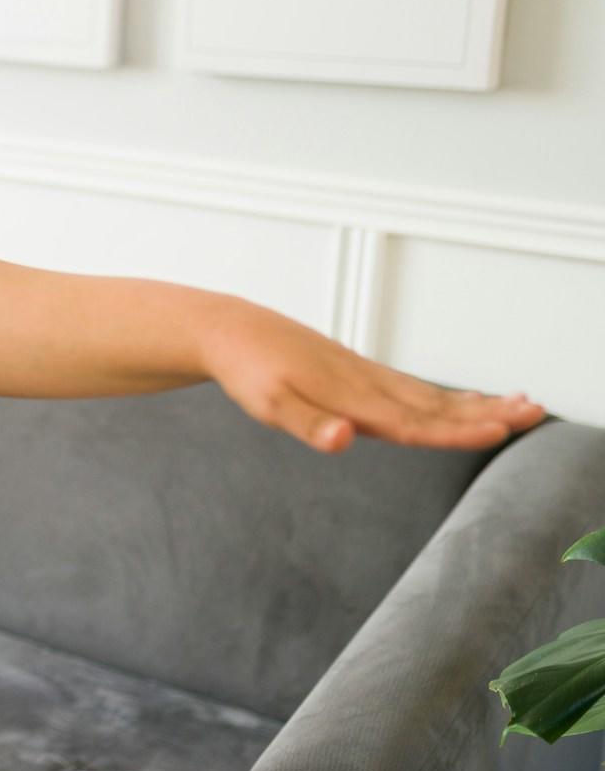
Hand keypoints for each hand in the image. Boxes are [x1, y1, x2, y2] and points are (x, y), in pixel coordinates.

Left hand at [199, 300, 546, 453]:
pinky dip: (447, 397)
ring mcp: (367, 377)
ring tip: (522, 405)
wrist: (234, 332)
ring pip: (431, 394)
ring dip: (477, 403)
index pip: (414, 422)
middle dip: (487, 412)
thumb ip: (307, 424)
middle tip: (535, 412)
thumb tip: (343, 439)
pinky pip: (414, 388)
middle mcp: (367, 386)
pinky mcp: (359, 373)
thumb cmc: (248, 371)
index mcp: (351, 398)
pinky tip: (464, 403)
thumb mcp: (268, 405)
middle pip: (437, 405)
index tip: (500, 431)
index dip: (457, 430)